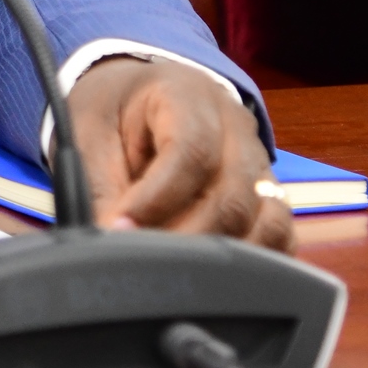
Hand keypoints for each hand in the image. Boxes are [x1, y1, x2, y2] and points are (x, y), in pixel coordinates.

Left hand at [68, 56, 292, 249]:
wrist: (139, 93)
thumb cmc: (114, 109)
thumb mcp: (89, 134)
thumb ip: (99, 188)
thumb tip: (110, 241)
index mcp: (188, 95)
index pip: (191, 152)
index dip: (157, 200)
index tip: (123, 228)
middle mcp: (236, 126)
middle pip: (233, 195)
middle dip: (186, 238)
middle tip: (144, 259)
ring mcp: (259, 161)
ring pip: (265, 221)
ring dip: (222, 256)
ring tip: (173, 269)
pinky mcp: (268, 194)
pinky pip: (278, 235)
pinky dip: (253, 261)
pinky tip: (211, 274)